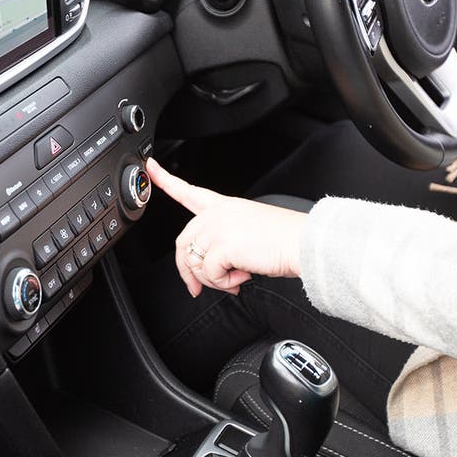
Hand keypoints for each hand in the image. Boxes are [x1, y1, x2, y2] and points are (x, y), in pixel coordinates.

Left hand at [146, 158, 306, 296]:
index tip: (150, 168)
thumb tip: (210, 267)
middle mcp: (217, 213)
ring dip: (212, 280)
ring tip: (235, 279)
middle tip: (200, 288)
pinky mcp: (222, 245)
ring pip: (194, 262)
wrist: (305, 244)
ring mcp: (218, 227)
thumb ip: (224, 240)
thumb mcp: (249, 231)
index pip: (189, 191)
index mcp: (225, 205)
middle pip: (183, 242)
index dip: (166, 179)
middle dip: (188, 271)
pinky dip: (223, 283)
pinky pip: (208, 273)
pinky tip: (241, 278)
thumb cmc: (286, 240)